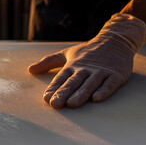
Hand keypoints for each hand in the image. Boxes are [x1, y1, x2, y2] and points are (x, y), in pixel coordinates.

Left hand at [28, 13, 145, 107]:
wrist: (116, 40)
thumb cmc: (89, 51)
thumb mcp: (67, 54)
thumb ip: (49, 62)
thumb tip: (29, 69)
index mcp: (73, 65)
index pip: (62, 78)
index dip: (54, 88)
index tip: (46, 98)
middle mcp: (86, 69)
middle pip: (74, 82)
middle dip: (64, 93)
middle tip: (55, 104)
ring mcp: (101, 72)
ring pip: (90, 84)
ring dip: (81, 93)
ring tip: (72, 104)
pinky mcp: (116, 74)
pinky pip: (110, 84)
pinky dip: (104, 91)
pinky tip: (97, 99)